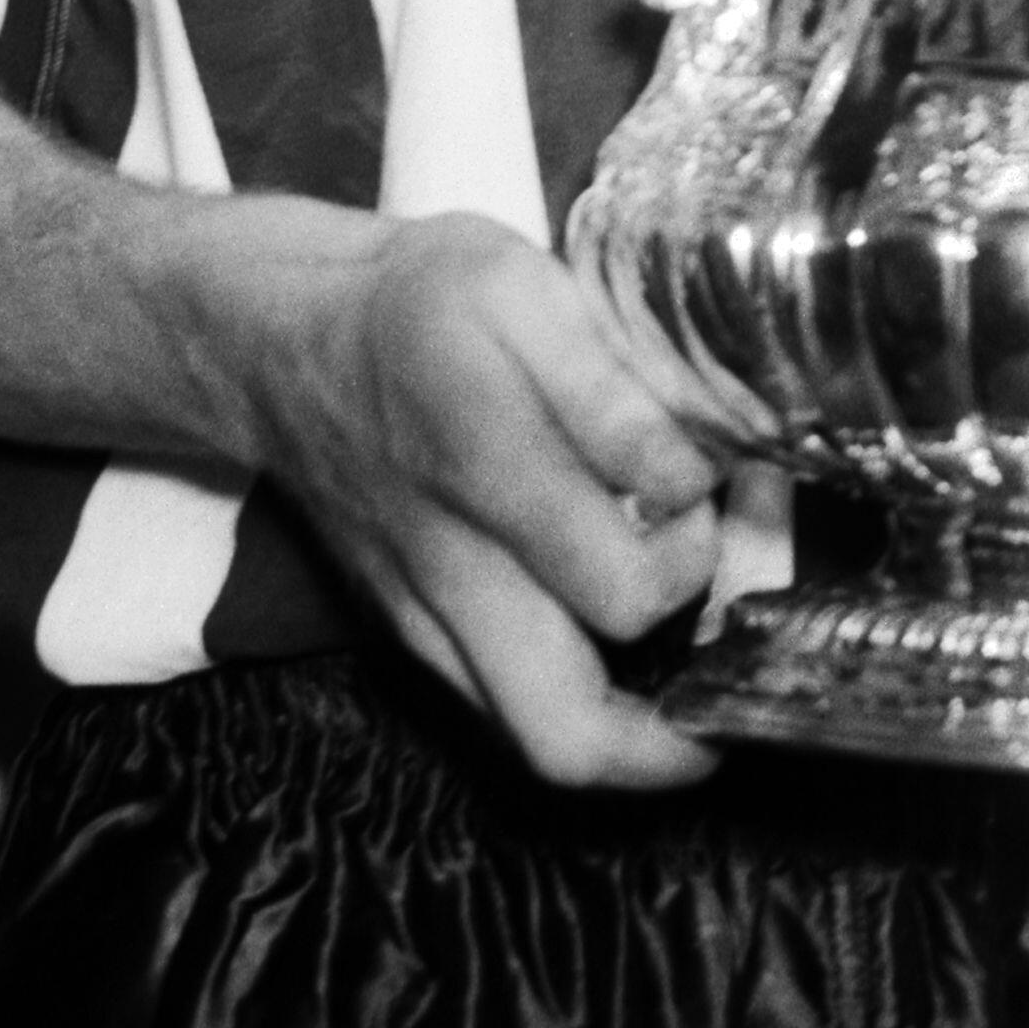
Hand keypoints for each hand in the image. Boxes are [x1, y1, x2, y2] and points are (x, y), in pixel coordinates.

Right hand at [226, 210, 730, 792]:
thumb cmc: (420, 302)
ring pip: (535, 742)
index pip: (622, 584)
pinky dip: (580, 706)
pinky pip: (501, 713)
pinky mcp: (409, 636)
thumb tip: (692, 476)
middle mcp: (449, 568)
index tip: (741, 481)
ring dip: (637, 733)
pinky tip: (628, 643)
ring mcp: (422, 618)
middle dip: (679, 725)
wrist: (287, 341)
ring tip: (699, 660)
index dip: (708, 547)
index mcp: (484, 463)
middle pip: (570, 731)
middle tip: (734, 646)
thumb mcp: (524, 285)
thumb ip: (612, 386)